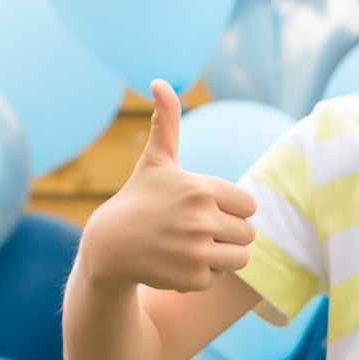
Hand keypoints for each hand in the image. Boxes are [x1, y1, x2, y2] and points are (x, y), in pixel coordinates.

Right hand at [78, 80, 257, 292]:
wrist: (110, 245)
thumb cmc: (139, 198)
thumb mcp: (156, 160)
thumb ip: (167, 122)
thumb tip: (160, 81)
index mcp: (200, 188)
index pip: (248, 205)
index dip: (231, 209)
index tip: (206, 208)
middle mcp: (200, 219)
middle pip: (248, 233)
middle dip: (228, 233)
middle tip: (198, 230)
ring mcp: (195, 251)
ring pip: (240, 258)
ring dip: (221, 255)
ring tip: (194, 246)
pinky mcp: (191, 278)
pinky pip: (218, 277)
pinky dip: (204, 274)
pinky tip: (179, 262)